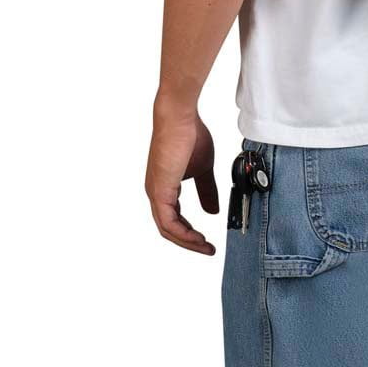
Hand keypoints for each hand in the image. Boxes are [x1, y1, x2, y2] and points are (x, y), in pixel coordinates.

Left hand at [145, 102, 219, 254]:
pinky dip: (183, 233)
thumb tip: (212, 211)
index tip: (206, 240)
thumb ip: (206, 190)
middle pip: (169, 229)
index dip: (190, 232)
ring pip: (167, 229)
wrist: (180, 118)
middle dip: (189, 242)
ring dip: (187, 241)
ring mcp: (155, 193)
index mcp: (164, 187)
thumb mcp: (203, 169)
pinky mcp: (159, 190)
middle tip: (208, 249)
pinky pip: (168, 222)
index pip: (174, 219)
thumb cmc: (190, 135)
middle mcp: (156, 193)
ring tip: (205, 246)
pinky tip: (197, 237)